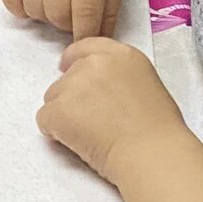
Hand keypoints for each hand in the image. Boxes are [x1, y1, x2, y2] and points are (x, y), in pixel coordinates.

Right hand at [1, 0, 131, 39]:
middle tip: (74, 15)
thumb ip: (109, 8)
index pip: (84, 13)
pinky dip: (22, 7)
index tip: (87, 42)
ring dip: (46, 15)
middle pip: (55, 14)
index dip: (86, 35)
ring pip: (33, 9)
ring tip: (58, 2)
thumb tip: (98, 41)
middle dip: (67, 25)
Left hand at [38, 38, 184, 183]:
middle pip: (66, 77)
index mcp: (120, 55)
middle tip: (92, 120)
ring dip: (63, 114)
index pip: (84, 48)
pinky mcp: (58, 109)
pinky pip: (44, 119)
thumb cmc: (158, 130)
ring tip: (89, 134)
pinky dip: (55, 132)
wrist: (151, 153)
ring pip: (52, 98)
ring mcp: (73, 85)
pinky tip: (78, 142)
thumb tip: (102, 90)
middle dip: (72, 97)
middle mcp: (94, 64)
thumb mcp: (146, 85)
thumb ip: (118, 78)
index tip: (68, 69)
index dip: (73, 61)